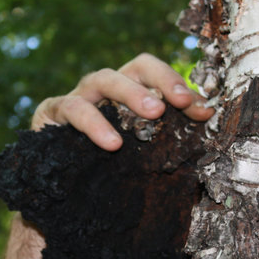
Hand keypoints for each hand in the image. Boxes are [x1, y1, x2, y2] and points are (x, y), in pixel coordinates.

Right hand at [31, 53, 212, 150]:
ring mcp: (78, 95)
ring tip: (154, 115)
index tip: (200, 108)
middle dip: (161, 80)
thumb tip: (207, 112)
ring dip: (131, 93)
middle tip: (180, 102)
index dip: (177, 84)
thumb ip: (172, 130)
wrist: (57, 192)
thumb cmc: (105, 166)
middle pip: (135, 67)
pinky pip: (74, 109)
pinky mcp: (51, 111)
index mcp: (128, 91)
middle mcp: (105, 88)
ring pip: (103, 78)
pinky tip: (113, 144)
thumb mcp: (141, 149)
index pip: (154, 72)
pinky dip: (95, 124)